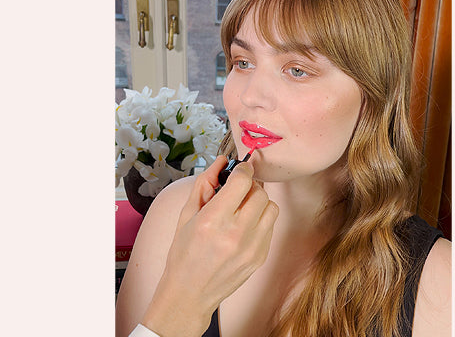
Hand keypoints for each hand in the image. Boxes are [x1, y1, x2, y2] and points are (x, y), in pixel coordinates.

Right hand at [141, 155, 278, 335]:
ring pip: (271, 207)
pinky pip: (271, 226)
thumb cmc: (184, 254)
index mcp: (213, 221)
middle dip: (250, 186)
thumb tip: (221, 161)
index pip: (242, 181)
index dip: (242, 170)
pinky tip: (244, 227)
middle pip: (260, 192)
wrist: (190, 293)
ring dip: (258, 202)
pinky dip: (260, 220)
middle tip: (238, 191)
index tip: (239, 169)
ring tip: (242, 209)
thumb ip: (204, 184)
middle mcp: (235, 234)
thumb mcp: (186, 215)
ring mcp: (251, 247)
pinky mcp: (260, 257)